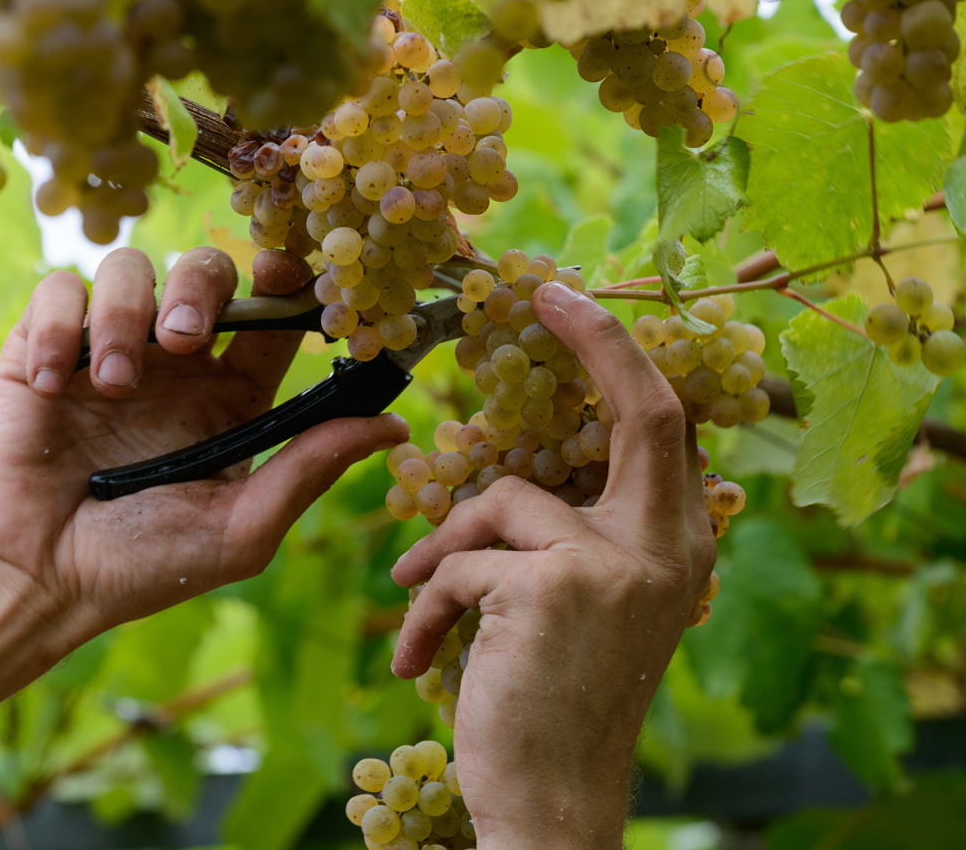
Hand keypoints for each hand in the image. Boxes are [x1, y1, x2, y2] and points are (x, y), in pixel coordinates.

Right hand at [0, 246, 407, 643]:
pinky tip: (59, 385)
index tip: (290, 276)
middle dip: (203, 287)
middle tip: (188, 338)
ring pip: (132, 269)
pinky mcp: (44, 349)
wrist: (40, 579)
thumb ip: (310, 468)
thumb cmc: (144, 566)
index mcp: (231, 399)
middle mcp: (176, 366)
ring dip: (129, 313)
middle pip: (206, 271)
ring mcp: (110, 352)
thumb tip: (394, 427)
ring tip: (117, 384)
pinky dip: (61, 324)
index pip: (273, 319)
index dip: (289, 285)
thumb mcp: (241, 527)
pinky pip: (60, 291)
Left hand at [390, 283, 715, 849]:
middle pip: (642, 413)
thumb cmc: (557, 703)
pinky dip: (425, 607)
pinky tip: (416, 658)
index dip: (622, 357)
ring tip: (418, 602)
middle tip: (542, 292)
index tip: (574, 302)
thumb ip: (576, 541)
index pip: (666, 428)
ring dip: (444, 553)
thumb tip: (518, 485)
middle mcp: (665, 549)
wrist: (553, 799)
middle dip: (595, 338)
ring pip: (501, 503)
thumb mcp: (588, 612)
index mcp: (676, 549)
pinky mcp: (550, 588)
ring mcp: (613, 565)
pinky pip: (458, 563)